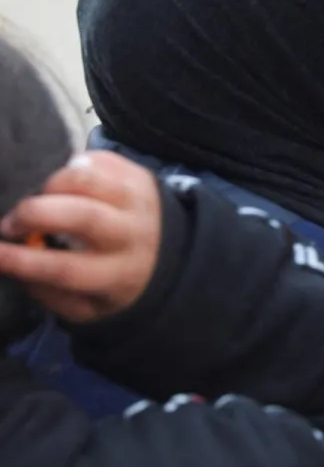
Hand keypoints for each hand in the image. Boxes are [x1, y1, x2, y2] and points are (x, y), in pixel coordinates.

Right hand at [0, 150, 162, 323]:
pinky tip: (64, 185)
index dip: (23, 261)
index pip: (67, 269)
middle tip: (11, 222)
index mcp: (120, 275)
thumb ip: (50, 294)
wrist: (166, 252)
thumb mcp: (89, 305)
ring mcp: (139, 201)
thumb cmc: (112, 280)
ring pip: (89, 180)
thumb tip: (15, 266)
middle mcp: (133, 236)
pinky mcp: (139, 175)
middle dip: (35, 214)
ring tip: (39, 197)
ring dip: (52, 184)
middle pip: (84, 216)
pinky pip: (98, 160)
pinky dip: (72, 166)